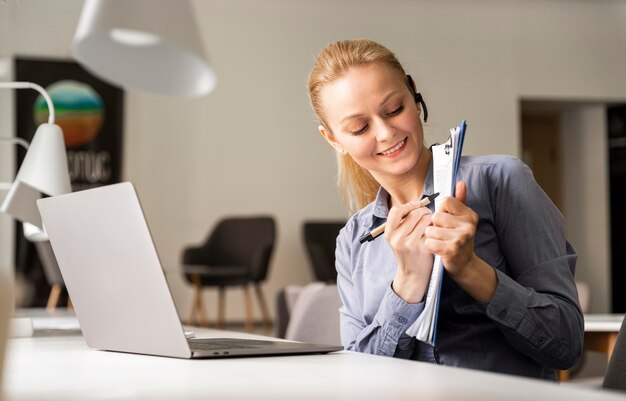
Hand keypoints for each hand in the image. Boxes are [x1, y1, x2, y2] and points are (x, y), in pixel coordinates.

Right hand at [386, 199, 433, 302]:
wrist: (413, 274)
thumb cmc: (408, 252)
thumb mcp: (397, 238)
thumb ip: (402, 222)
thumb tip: (416, 203)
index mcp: (389, 234)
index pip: (396, 211)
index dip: (408, 205)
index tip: (416, 205)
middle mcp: (397, 238)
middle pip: (413, 213)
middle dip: (423, 210)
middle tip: (427, 214)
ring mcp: (410, 244)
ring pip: (425, 219)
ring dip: (430, 218)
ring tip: (431, 224)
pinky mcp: (422, 248)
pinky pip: (432, 229)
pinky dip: (435, 228)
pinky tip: (434, 233)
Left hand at [424, 181, 496, 302]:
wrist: (464, 265)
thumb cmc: (458, 239)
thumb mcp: (461, 219)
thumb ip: (459, 200)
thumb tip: (460, 182)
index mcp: (469, 214)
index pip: (445, 201)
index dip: (441, 211)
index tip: (446, 221)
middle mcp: (468, 225)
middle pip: (436, 216)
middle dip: (434, 226)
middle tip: (444, 234)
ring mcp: (461, 237)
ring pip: (430, 230)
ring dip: (431, 237)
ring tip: (441, 242)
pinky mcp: (452, 249)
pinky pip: (429, 242)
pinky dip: (430, 246)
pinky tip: (438, 250)